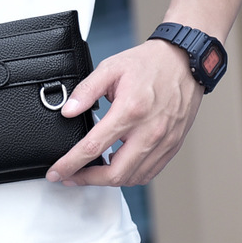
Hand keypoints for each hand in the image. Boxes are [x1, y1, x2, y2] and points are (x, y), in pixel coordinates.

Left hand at [46, 39, 204, 186]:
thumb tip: (68, 111)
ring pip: (133, 177)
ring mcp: (163, 141)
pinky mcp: (172, 146)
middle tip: (71, 177)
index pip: (93, 147)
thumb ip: (86, 91)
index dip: (71, 164)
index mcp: (129, 111)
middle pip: (115, 173)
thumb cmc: (149, 63)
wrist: (184, 62)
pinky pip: (149, 172)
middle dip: (87, 180)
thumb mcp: (110, 68)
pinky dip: (130, 175)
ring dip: (109, 180)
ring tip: (91, 172)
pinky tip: (117, 166)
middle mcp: (149, 131)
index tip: (57, 172)